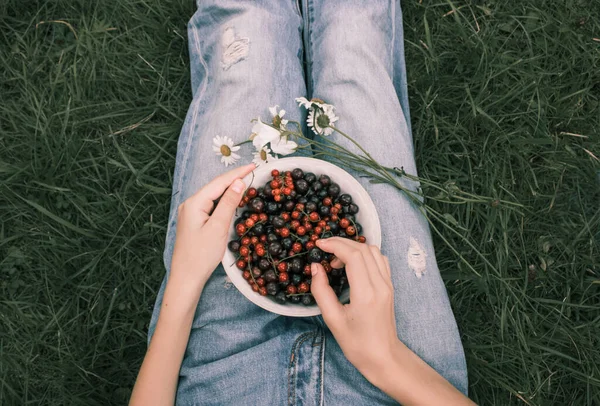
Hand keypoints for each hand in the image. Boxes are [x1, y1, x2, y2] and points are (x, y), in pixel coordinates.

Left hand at [169, 163, 254, 290]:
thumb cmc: (201, 255)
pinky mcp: (194, 221)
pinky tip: (233, 199)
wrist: (186, 277)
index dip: (237, 174)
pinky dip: (224, 201)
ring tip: (247, 181)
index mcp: (194, 203)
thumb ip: (228, 203)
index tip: (253, 166)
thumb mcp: (218, 227)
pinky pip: (211, 205)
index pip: (219, 183)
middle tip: (253, 171)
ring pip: (214, 196)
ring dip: (230, 189)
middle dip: (234, 179)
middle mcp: (190, 204)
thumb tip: (239, 182)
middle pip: (215, 187)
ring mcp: (191, 213)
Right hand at [311, 237, 398, 379]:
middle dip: (341, 243)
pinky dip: (364, 255)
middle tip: (324, 248)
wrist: (382, 356)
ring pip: (373, 251)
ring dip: (353, 248)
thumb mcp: (332, 319)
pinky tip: (352, 264)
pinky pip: (380, 260)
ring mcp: (388, 284)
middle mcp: (380, 285)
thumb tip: (316, 267)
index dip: (335, 245)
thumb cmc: (356, 343)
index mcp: (366, 294)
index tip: (319, 244)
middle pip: (363, 249)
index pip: (353, 256)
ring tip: (336, 260)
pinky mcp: (390, 286)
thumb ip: (321, 291)